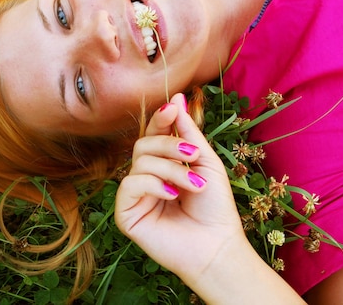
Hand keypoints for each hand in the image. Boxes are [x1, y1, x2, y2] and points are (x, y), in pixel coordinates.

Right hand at [115, 93, 243, 287]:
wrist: (217, 245)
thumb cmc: (215, 207)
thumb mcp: (205, 162)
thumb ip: (188, 132)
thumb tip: (176, 97)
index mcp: (162, 164)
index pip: (152, 134)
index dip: (160, 119)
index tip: (173, 107)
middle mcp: (145, 176)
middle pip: (143, 144)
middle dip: (169, 145)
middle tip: (193, 156)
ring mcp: (134, 195)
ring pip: (139, 162)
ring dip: (171, 169)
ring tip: (193, 186)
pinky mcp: (126, 213)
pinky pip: (130, 184)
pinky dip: (153, 185)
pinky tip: (172, 196)